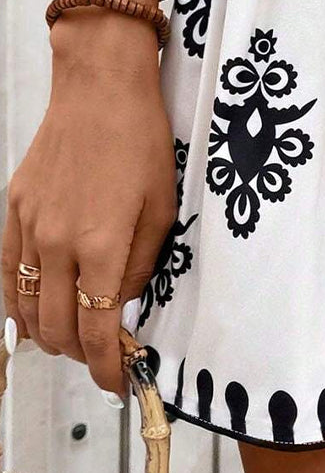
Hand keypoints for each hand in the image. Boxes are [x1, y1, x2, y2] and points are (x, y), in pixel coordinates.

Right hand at [2, 19, 176, 393]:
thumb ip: (142, 264)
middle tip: (101, 361)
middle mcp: (58, 243)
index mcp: (101, 246)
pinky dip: (17, 303)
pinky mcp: (14, 209)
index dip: (106, 367)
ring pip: (27, 306)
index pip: (98, 331)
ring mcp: (30, 226)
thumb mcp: (162, 207)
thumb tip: (125, 305)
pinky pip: (9, 272)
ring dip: (47, 335)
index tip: (117, 384)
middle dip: (80, 356)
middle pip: (58, 327)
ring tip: (70, 343)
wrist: (100, 88)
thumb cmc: (141, 140)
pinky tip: (30, 316)